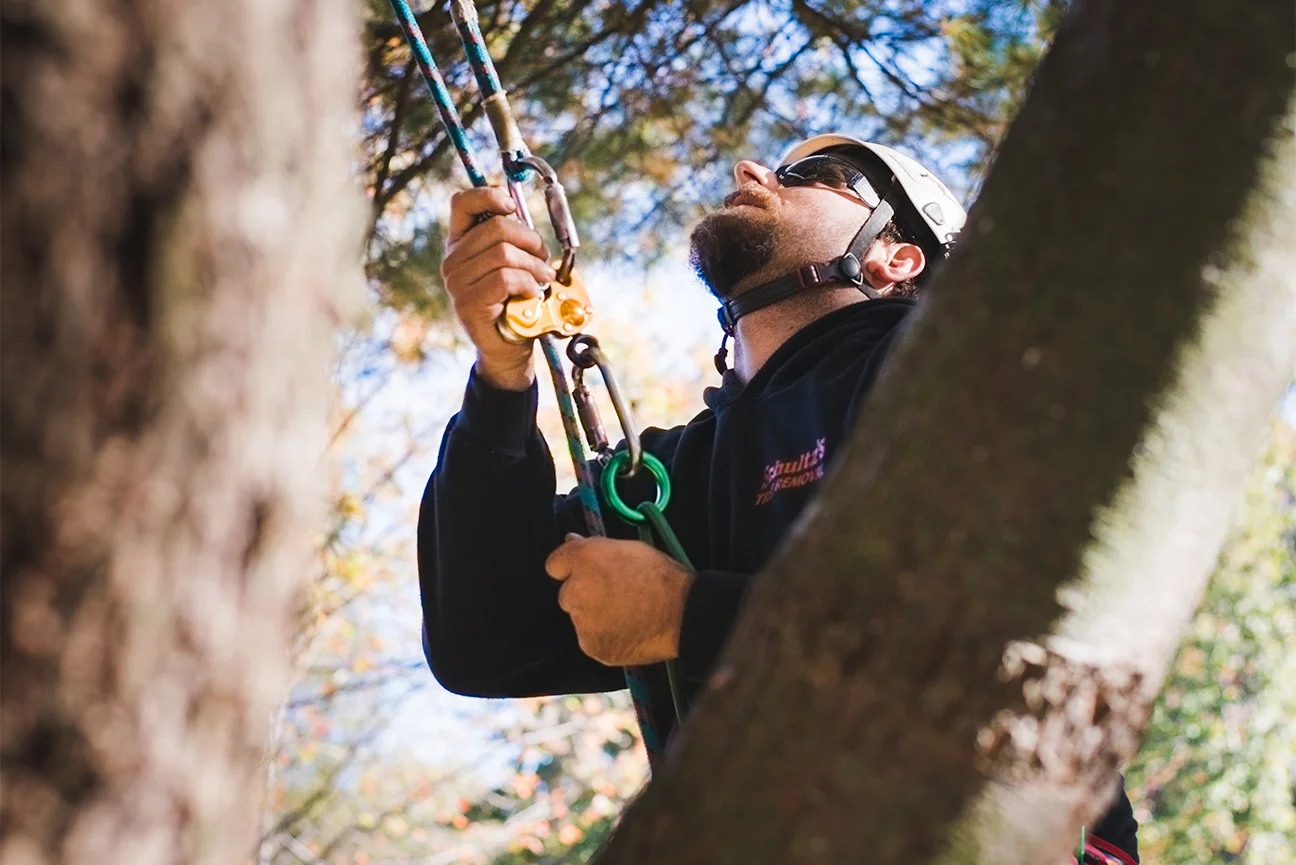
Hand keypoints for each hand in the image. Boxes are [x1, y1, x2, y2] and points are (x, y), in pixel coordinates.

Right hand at [440, 186, 556, 390]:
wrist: (508, 347)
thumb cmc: (514, 301)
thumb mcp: (514, 263)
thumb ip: (514, 239)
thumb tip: (525, 217)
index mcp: (460, 243)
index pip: (463, 203)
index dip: (490, 196)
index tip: (512, 207)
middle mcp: (452, 260)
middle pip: (496, 227)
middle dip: (530, 240)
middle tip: (543, 259)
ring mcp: (456, 282)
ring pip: (505, 253)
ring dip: (534, 266)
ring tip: (543, 280)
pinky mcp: (468, 303)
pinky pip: (505, 278)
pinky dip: (527, 283)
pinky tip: (532, 293)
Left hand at [545, 534, 693, 666]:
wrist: (683, 614)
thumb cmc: (661, 577)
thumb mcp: (630, 549)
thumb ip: (596, 547)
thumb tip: (571, 541)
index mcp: (585, 560)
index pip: (554, 564)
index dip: (569, 568)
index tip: (585, 572)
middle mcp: (576, 590)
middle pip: (566, 595)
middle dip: (584, 595)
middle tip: (614, 595)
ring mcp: (582, 622)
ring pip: (580, 619)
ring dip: (594, 617)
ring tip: (626, 614)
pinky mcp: (591, 646)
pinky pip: (591, 639)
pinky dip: (604, 637)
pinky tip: (627, 631)